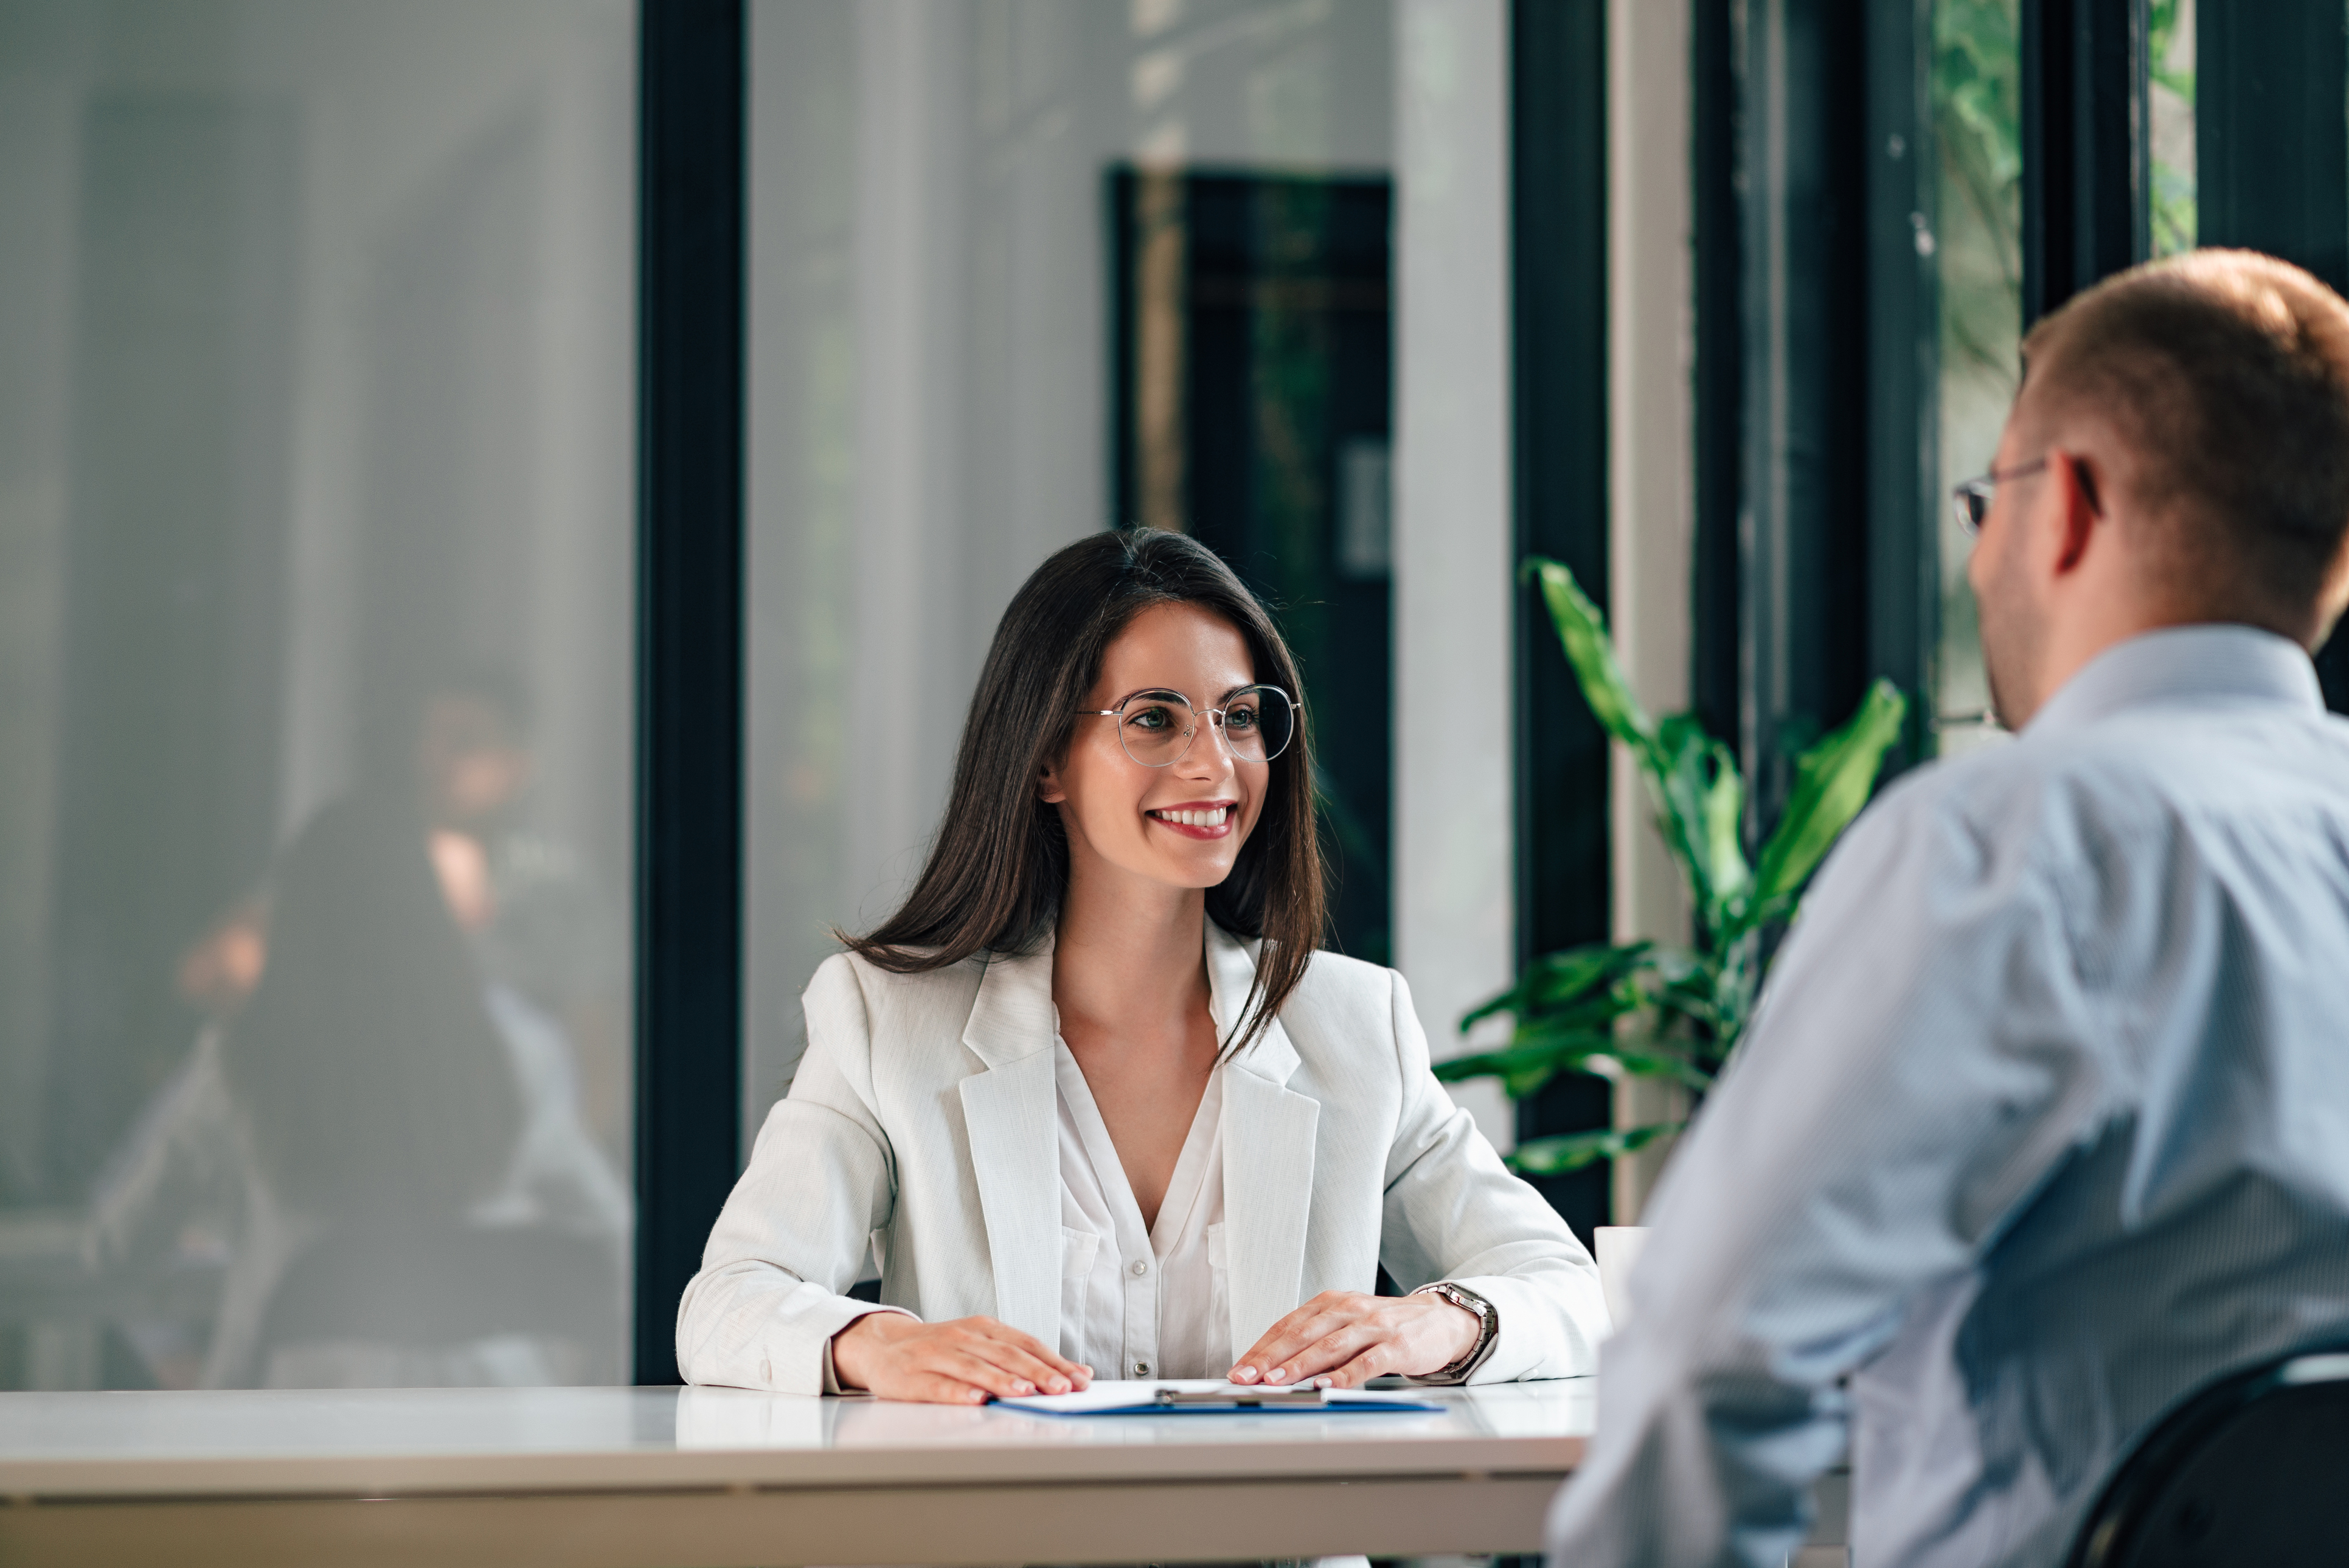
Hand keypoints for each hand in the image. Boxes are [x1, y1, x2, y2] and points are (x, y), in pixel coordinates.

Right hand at [831, 1312, 1091, 1404]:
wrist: (881, 1344)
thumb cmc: (939, 1349)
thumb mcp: (978, 1344)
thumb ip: (1018, 1357)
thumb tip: (1071, 1373)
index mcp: (982, 1329)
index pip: (1026, 1344)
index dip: (1054, 1361)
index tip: (1079, 1378)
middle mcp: (962, 1338)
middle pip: (1006, 1355)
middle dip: (1037, 1372)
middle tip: (1062, 1388)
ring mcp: (936, 1356)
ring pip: (976, 1368)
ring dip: (1003, 1381)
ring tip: (1027, 1392)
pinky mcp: (912, 1377)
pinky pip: (939, 1385)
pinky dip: (960, 1392)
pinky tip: (977, 1400)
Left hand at [1229, 1289, 1478, 1389]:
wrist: (1440, 1320)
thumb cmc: (1386, 1327)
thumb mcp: (1347, 1324)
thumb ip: (1316, 1341)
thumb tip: (1274, 1368)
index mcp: (1331, 1303)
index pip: (1287, 1325)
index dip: (1260, 1348)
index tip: (1239, 1368)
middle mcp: (1348, 1309)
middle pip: (1301, 1334)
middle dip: (1269, 1358)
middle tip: (1245, 1377)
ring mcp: (1373, 1326)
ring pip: (1329, 1346)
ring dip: (1298, 1366)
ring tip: (1275, 1382)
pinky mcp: (1396, 1345)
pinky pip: (1366, 1362)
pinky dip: (1344, 1375)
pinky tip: (1326, 1387)